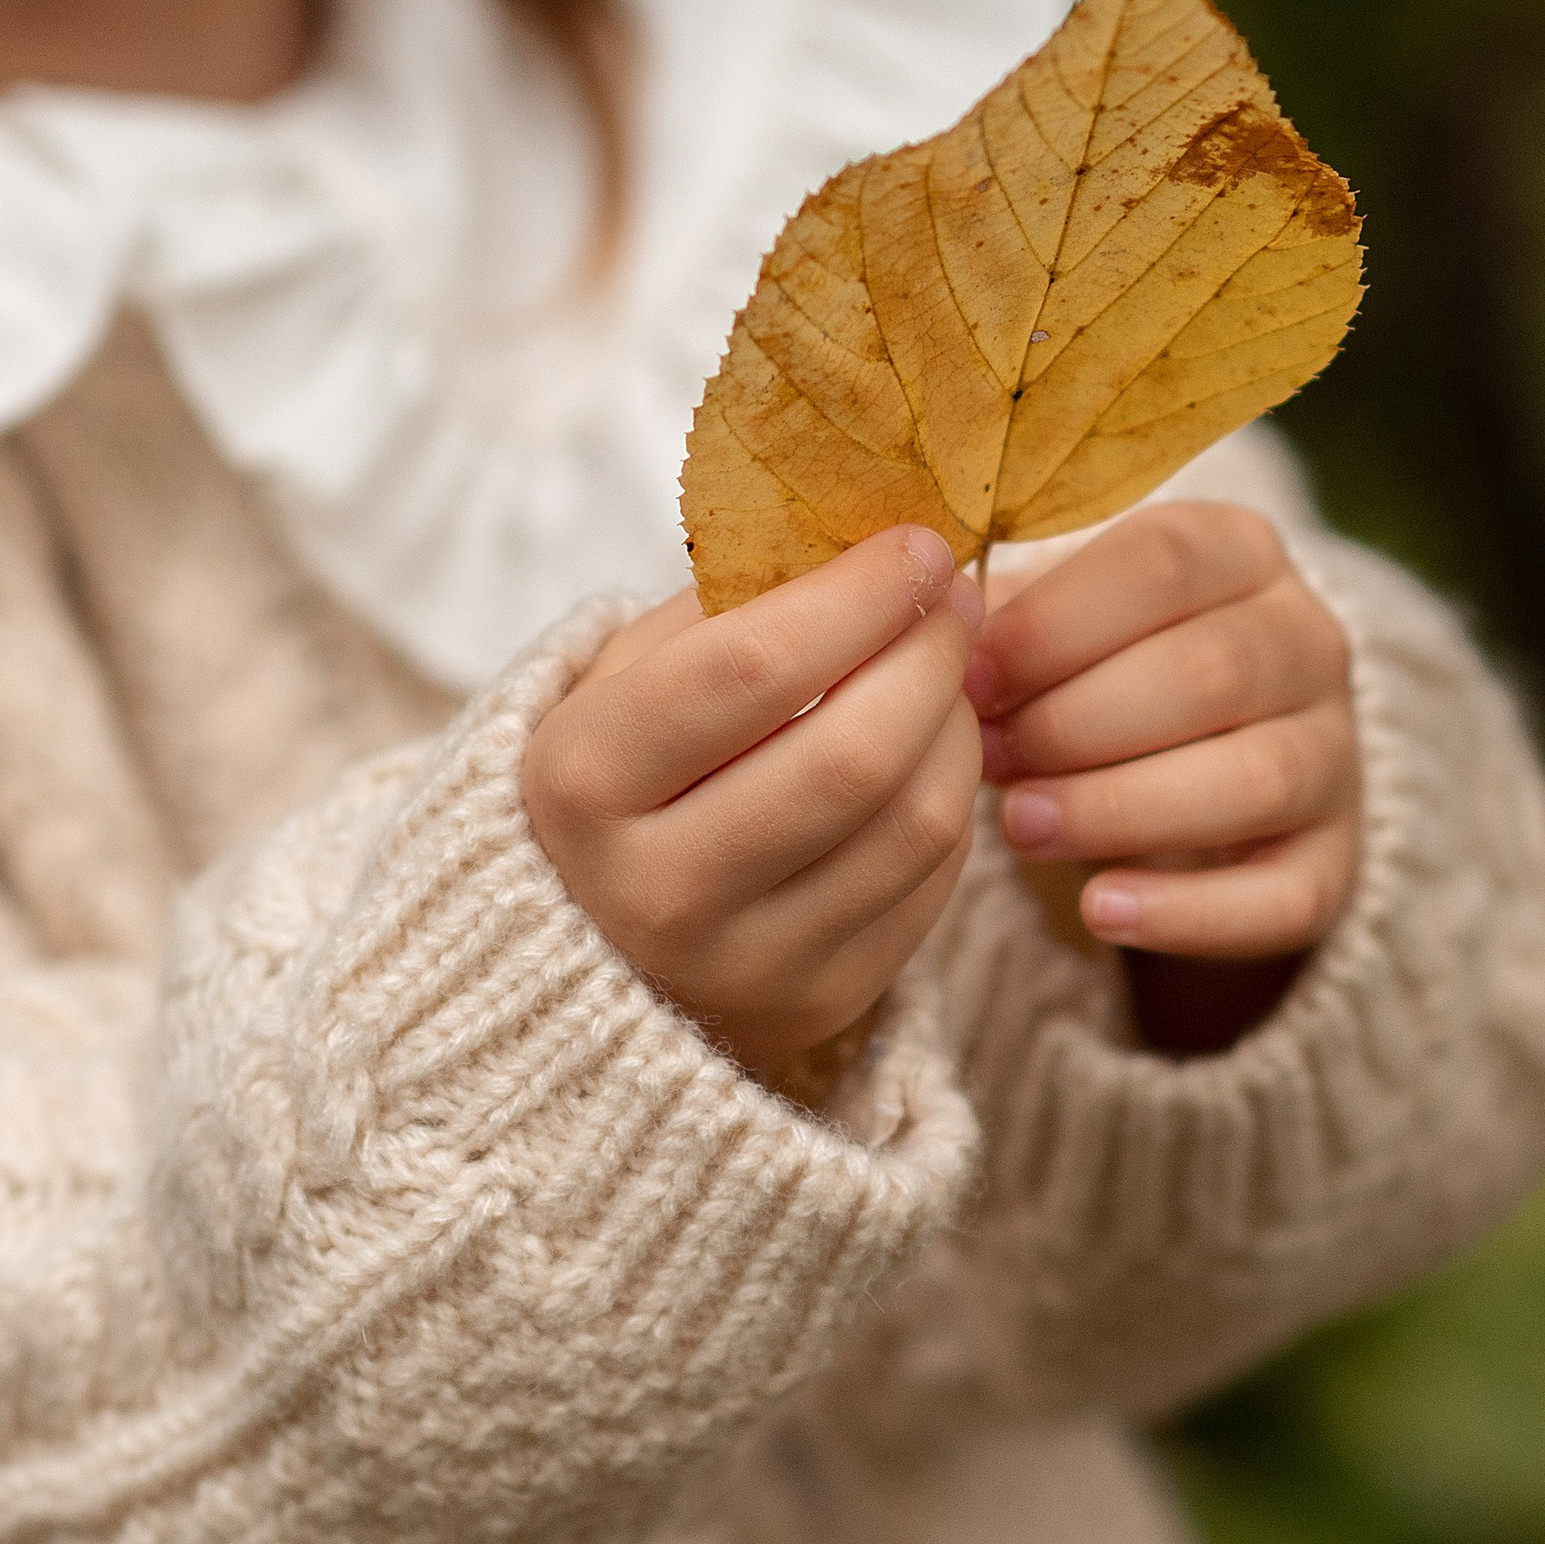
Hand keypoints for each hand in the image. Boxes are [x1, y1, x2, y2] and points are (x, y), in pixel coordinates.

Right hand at [523, 525, 985, 1081]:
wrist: (590, 952)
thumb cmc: (619, 778)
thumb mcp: (624, 679)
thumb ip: (730, 606)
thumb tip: (874, 542)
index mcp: (586, 782)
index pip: (752, 668)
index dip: (857, 594)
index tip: (916, 543)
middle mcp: (658, 891)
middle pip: (853, 754)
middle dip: (930, 654)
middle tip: (957, 597)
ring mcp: (746, 963)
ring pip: (915, 822)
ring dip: (957, 724)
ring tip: (944, 671)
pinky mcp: (822, 1001)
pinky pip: (934, 881)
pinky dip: (952, 796)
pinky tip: (930, 751)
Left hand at [966, 500, 1358, 968]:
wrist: (1202, 767)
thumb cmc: (1101, 669)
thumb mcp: (1065, 618)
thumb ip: (1013, 618)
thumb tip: (938, 636)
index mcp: (1241, 552)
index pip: (1162, 562)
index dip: (1055, 623)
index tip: (969, 676)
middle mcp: (1309, 642)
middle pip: (1209, 672)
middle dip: (1077, 722)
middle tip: (985, 760)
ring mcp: (1336, 755)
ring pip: (1253, 779)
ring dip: (1121, 809)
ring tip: (1021, 828)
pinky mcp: (1336, 861)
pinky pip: (1285, 896)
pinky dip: (1190, 913)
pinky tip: (1099, 910)